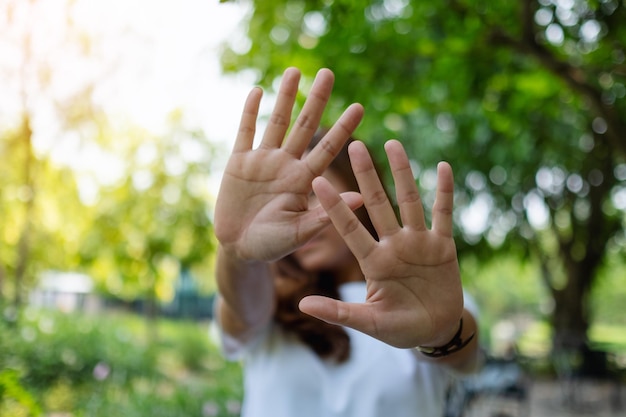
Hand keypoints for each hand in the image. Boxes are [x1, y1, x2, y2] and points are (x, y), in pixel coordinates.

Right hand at [214, 67, 363, 261]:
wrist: (239, 248)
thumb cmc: (273, 244)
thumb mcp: (300, 231)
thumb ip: (325, 214)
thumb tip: (359, 197)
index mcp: (304, 180)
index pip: (327, 148)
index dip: (343, 128)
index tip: (359, 107)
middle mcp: (286, 165)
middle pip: (304, 126)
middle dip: (316, 100)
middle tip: (328, 73)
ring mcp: (262, 161)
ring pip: (276, 122)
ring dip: (284, 97)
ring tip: (294, 71)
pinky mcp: (238, 163)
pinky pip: (245, 132)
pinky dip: (250, 112)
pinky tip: (258, 91)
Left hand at [299, 140, 462, 348]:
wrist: (435, 330)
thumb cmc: (400, 329)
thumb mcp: (369, 323)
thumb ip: (339, 312)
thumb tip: (302, 304)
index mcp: (372, 262)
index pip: (349, 229)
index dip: (334, 206)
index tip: (317, 182)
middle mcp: (392, 245)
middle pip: (378, 204)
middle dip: (366, 175)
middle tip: (353, 144)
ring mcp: (418, 242)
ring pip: (409, 201)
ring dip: (402, 172)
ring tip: (392, 143)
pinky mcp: (442, 245)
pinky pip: (443, 214)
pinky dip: (444, 192)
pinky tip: (443, 166)